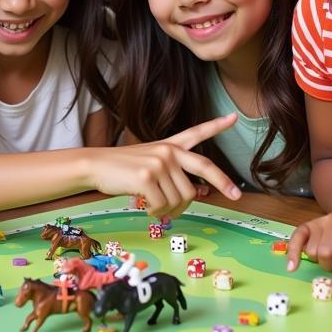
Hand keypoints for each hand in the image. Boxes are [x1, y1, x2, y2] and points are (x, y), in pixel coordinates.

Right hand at [87, 114, 241, 217]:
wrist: (95, 166)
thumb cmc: (122, 169)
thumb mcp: (150, 164)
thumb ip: (173, 173)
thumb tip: (196, 194)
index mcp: (169, 146)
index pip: (195, 133)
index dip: (216, 125)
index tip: (234, 118)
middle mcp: (167, 151)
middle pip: (205, 169)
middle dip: (224, 183)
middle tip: (236, 197)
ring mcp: (158, 163)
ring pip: (183, 197)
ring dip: (172, 210)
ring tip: (158, 209)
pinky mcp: (146, 178)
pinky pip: (163, 206)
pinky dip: (156, 213)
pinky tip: (147, 209)